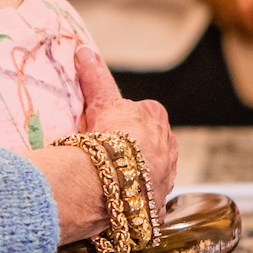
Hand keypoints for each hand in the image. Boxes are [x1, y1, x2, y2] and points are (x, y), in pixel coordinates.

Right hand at [32, 46, 176, 243]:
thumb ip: (95, 78)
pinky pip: (144, 197)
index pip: (143, 112)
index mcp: (156, 119)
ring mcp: (165, 176)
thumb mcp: (101, 103)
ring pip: (149, 169)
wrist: (116, 180)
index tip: (105, 125)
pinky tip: (113, 197)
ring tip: (106, 176)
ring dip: (133, 172)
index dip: (123, 118)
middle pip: (149, 141)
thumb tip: (83, 50)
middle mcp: (168, 147)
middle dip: (131, 146)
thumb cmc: (111, 137)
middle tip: (104, 150)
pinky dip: (132, 197)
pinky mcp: (157, 202)